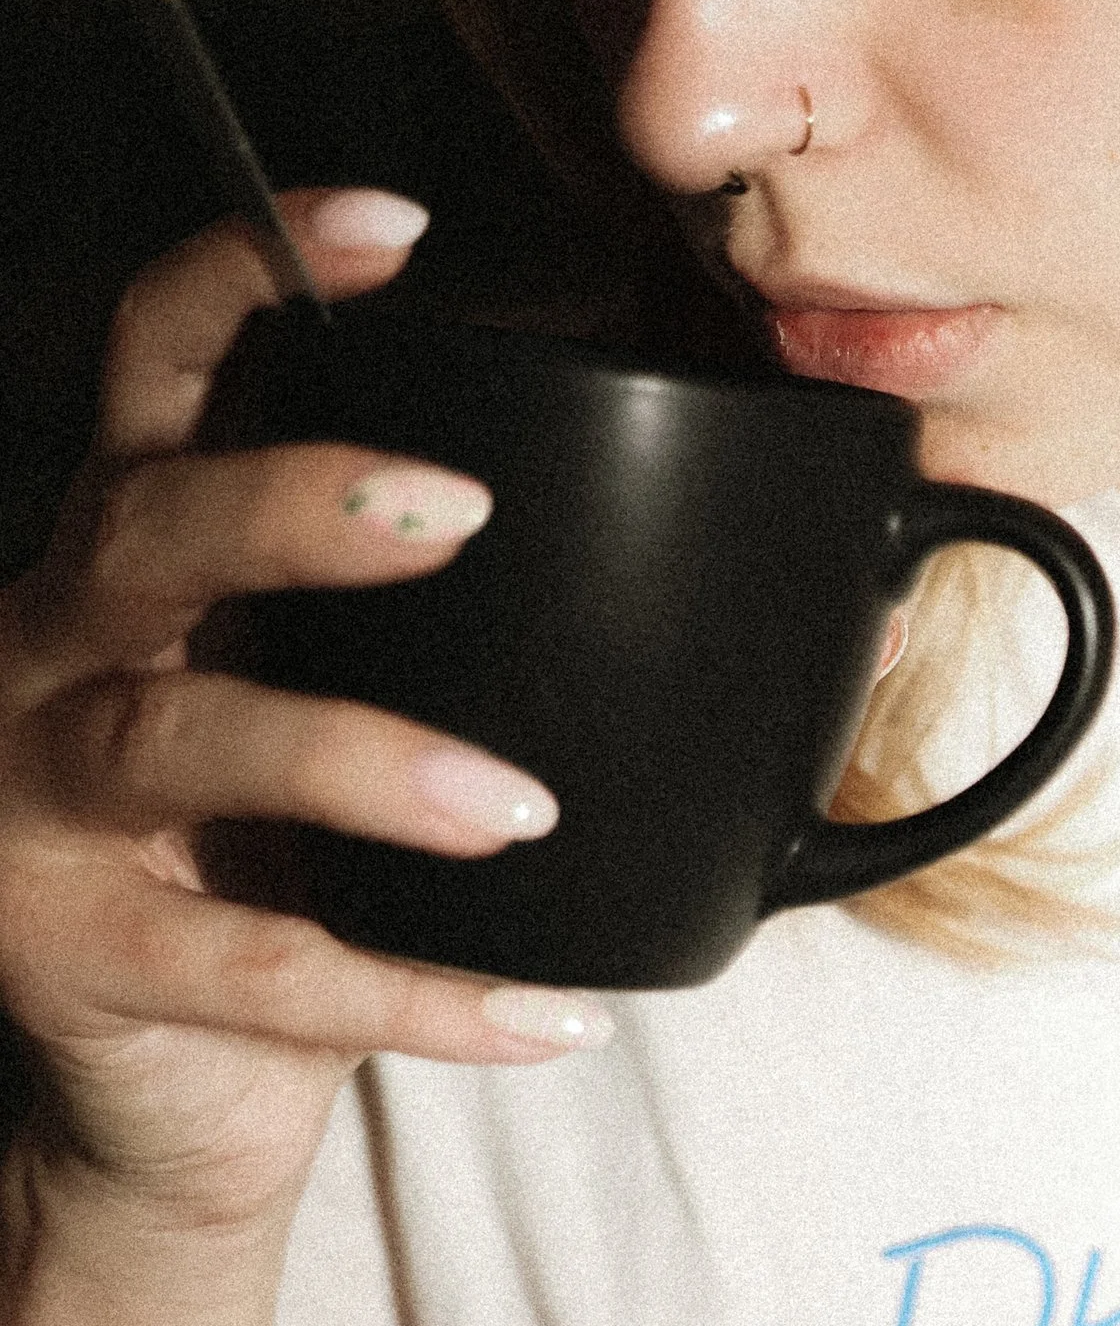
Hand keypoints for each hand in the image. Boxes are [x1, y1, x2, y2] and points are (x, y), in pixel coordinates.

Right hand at [0, 193, 604, 1243]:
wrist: (163, 1101)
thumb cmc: (284, 872)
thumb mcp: (371, 723)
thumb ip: (506, 643)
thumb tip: (834, 609)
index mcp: (136, 555)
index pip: (162, 367)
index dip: (248, 273)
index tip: (397, 224)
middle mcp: (57, 647)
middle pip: (148, 522)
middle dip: (300, 501)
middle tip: (465, 508)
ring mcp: (36, 801)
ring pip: (180, 740)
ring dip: (361, 760)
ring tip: (513, 805)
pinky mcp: (66, 954)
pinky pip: (248, 968)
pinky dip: (414, 992)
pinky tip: (546, 1010)